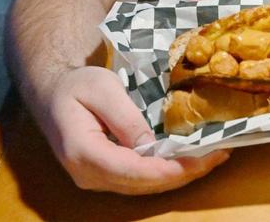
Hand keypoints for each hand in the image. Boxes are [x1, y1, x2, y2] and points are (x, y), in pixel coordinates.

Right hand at [40, 66, 229, 193]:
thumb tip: (150, 146)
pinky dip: (167, 173)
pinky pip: (140, 180)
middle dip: (183, 173)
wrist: (52, 93)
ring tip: (212, 158)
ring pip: (144, 186)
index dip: (167, 170)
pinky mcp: (106, 174)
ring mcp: (96, 178)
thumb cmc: (75, 85)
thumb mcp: (102, 89)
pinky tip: (189, 161)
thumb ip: (125, 117)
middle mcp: (88, 174)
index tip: (199, 160)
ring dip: (179, 175)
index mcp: (83, 152)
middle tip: (217, 155)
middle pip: (142, 184)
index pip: (131, 171)